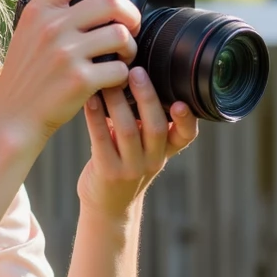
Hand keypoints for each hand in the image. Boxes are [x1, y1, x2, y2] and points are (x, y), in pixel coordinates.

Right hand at [0, 0, 144, 148]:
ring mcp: (65, 53)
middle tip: (129, 28)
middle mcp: (51, 26)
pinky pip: (119, 69)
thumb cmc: (24, 76)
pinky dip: (122, 76)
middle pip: (111, 0)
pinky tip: (111, 81)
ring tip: (121, 57)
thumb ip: (49, 9)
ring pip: (121, 35)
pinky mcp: (79, 80)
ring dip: (130, 48)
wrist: (11, 117)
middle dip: (130, 14)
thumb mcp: (26, 32)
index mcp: (39, 10)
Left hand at [77, 68, 199, 219]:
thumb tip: (134, 71)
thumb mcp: (143, 147)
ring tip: (109, 80)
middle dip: (147, 97)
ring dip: (118, 102)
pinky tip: (90, 99)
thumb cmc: (124, 163)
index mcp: (166, 151)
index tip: (182, 101)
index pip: (186, 135)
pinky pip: (102, 140)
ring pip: (127, 131)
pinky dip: (95, 117)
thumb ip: (145, 120)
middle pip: (155, 126)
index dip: (187, 119)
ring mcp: (131, 169)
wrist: (107, 206)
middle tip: (136, 71)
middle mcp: (153, 161)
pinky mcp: (108, 172)